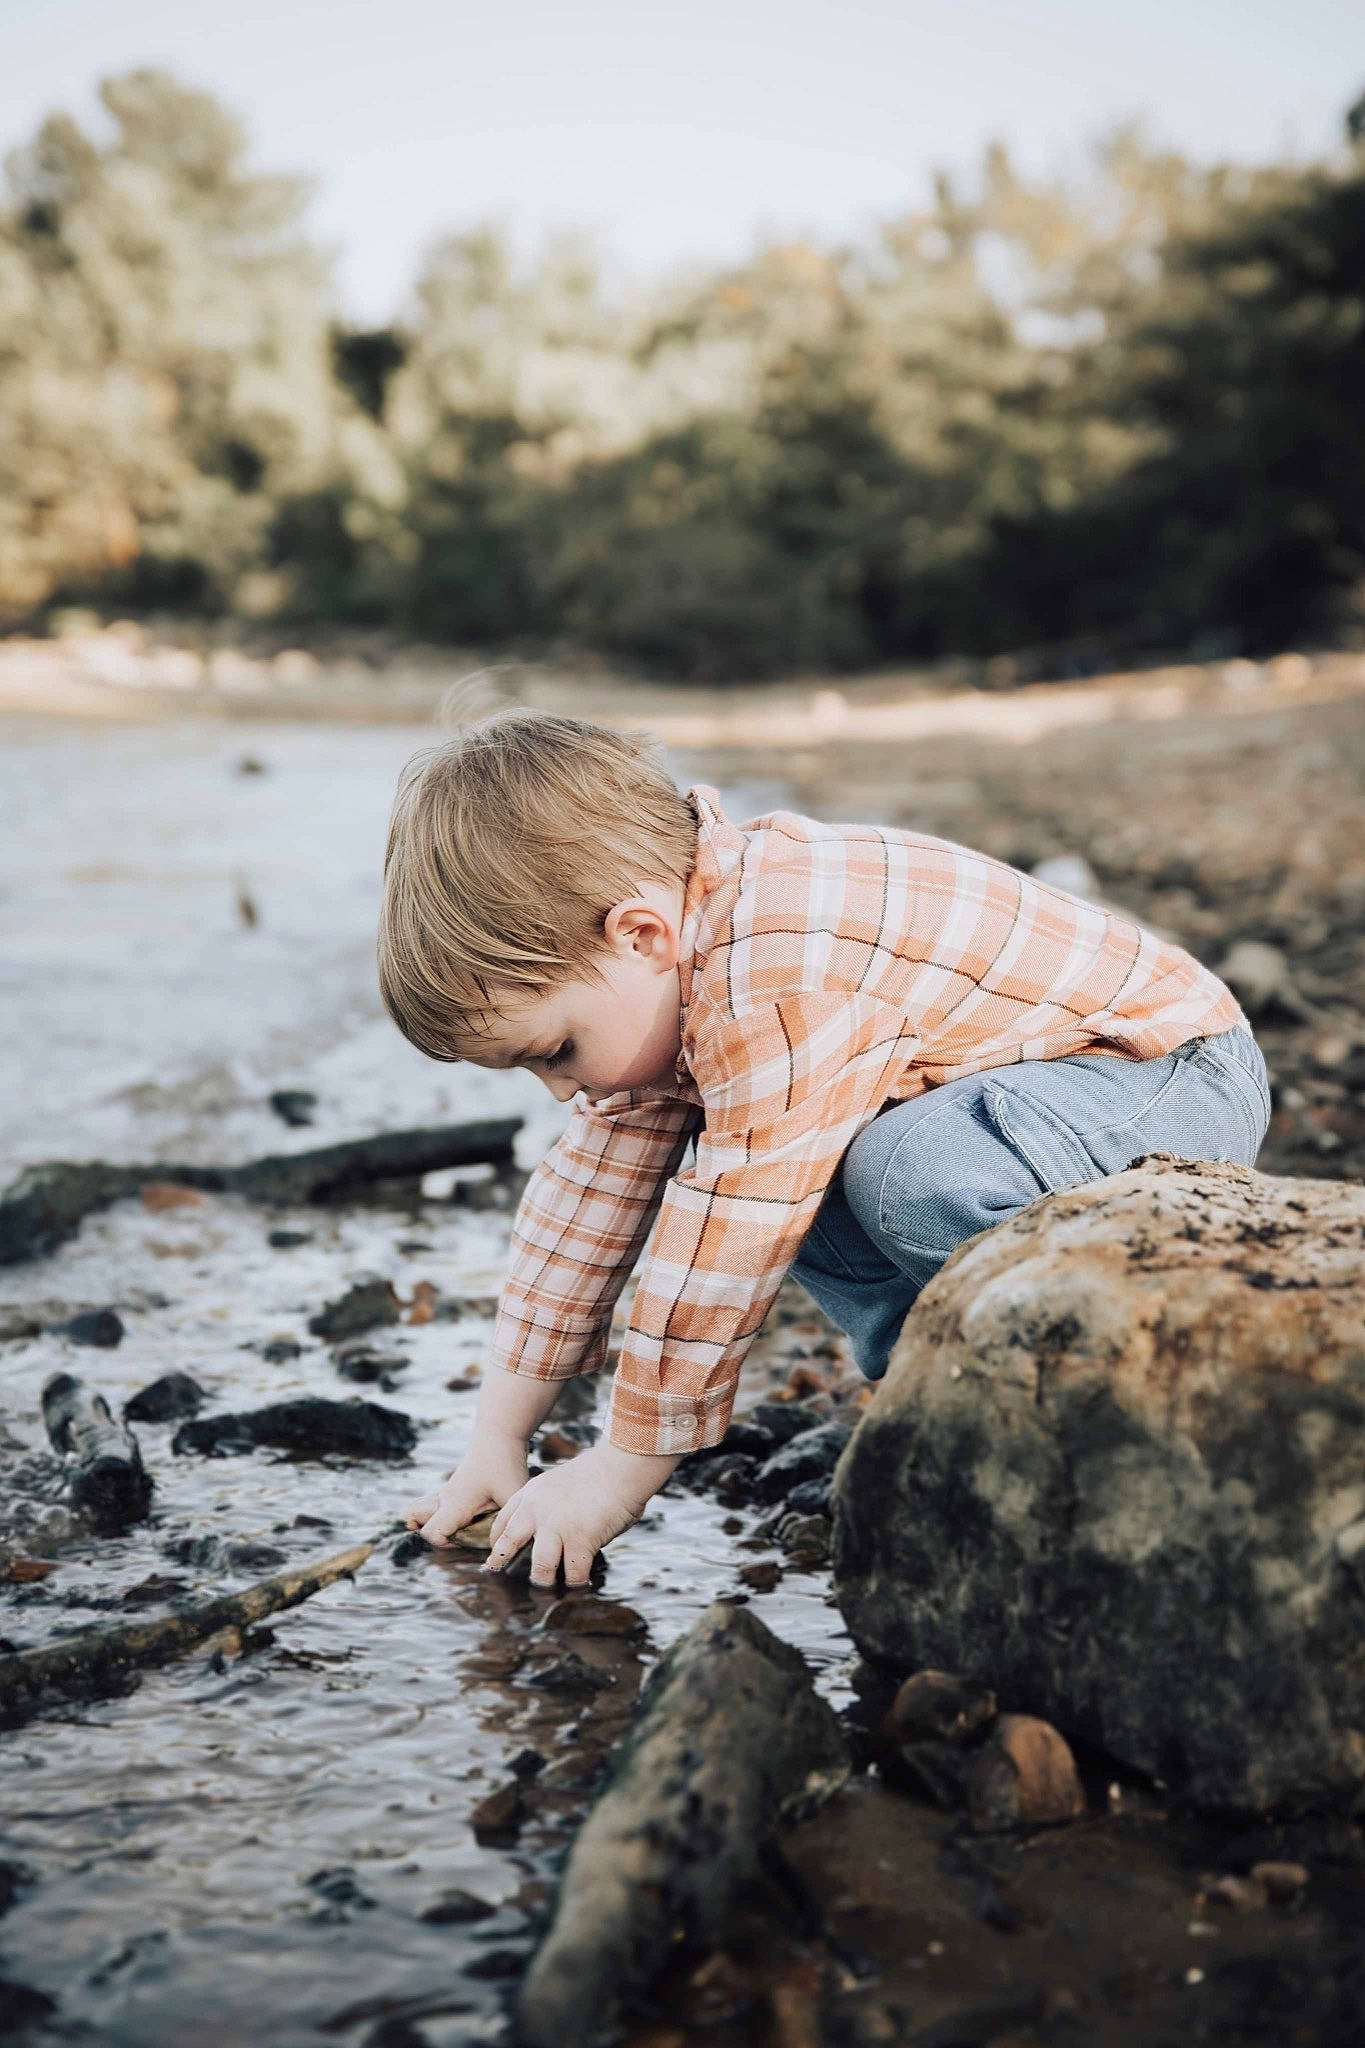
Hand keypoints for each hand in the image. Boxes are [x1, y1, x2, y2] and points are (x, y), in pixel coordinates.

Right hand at [402, 1431, 529, 1546]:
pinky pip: (437, 1508)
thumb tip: (501, 1546)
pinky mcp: (454, 1490)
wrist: (499, 1433)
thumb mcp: (512, 1496)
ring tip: (464, 1528)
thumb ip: (505, 1524)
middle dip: (434, 1536)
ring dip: (438, 1525)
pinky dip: (446, 1517)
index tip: (466, 1540)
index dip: (443, 1544)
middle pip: (415, 1520)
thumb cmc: (504, 1463)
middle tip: (461, 1536)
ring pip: (423, 1512)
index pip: (431, 1533)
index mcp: (455, 1504)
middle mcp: (445, 1499)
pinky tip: (471, 1517)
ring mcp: (447, 1493)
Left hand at [483, 1440, 678, 1586]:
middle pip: (509, 1545)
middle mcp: (537, 1510)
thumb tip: (555, 1537)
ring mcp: (556, 1527)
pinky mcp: (579, 1540)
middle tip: (501, 1579)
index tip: (496, 1554)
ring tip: (548, 1591)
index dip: (497, 1541)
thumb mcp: (560, 1481)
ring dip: (545, 1581)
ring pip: (540, 1569)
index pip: (503, 1521)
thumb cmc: (600, 1471)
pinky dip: (577, 1582)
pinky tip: (579, 1584)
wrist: (620, 1465)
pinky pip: (574, 1574)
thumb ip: (551, 1506)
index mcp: (531, 1493)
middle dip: (503, 1564)